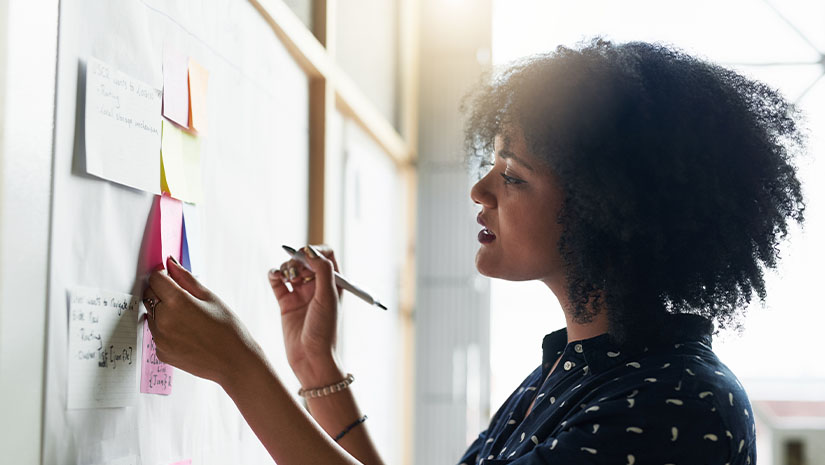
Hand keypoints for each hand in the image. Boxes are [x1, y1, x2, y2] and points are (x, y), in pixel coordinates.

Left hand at [143, 257, 260, 386]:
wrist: (234, 362)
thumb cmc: (228, 329)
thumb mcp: (210, 298)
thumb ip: (186, 279)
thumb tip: (171, 263)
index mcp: (177, 302)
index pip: (155, 279)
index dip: (164, 276)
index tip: (172, 278)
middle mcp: (163, 320)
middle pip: (149, 295)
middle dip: (161, 292)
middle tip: (183, 298)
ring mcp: (160, 338)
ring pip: (151, 315)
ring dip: (162, 311)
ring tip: (187, 318)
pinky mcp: (160, 352)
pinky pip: (156, 333)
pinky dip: (166, 329)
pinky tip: (186, 333)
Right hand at [268, 245, 344, 385]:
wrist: (311, 358)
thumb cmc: (325, 330)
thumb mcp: (328, 297)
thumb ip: (322, 271)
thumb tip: (310, 250)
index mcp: (333, 283)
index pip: (325, 255)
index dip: (314, 251)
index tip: (304, 256)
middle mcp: (318, 286)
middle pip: (305, 260)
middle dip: (297, 259)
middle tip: (294, 270)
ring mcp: (301, 294)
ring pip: (290, 269)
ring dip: (285, 266)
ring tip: (286, 276)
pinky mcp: (285, 303)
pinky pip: (277, 282)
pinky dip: (274, 275)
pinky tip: (275, 276)